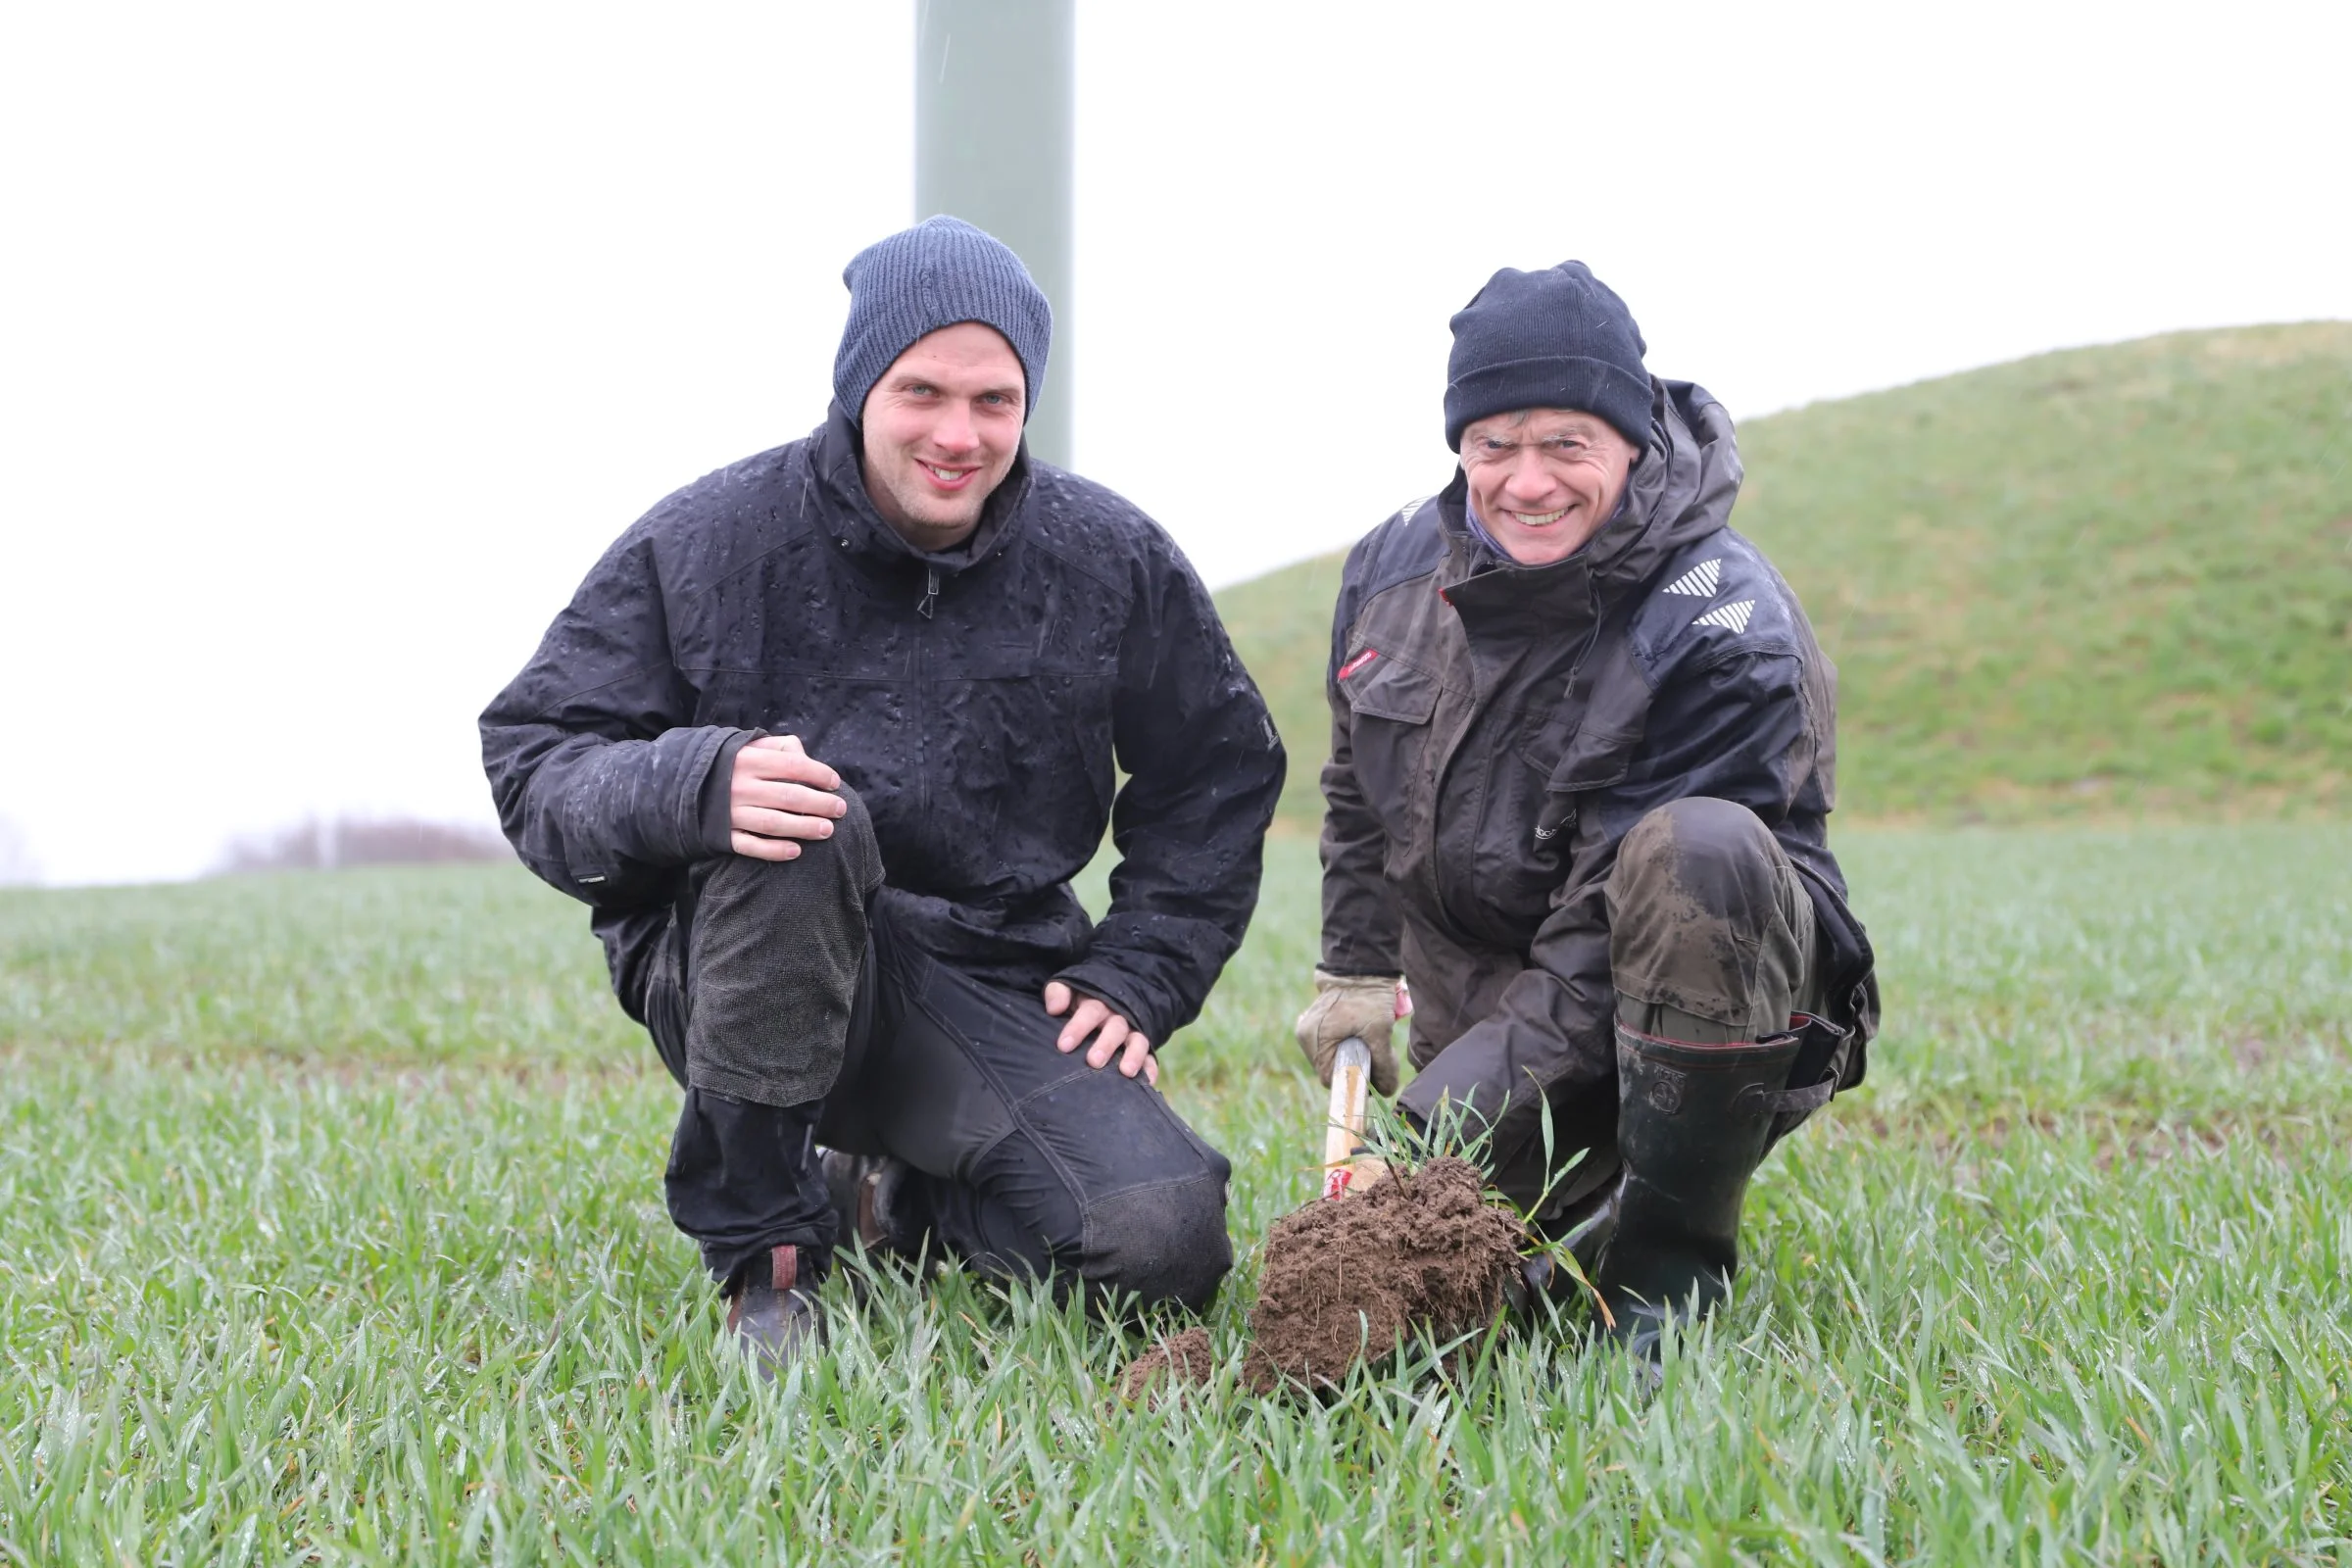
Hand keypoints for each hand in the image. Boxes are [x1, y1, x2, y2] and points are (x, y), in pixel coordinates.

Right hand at [729, 735, 846, 861]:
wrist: (684, 785)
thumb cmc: (731, 764)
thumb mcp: (750, 747)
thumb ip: (779, 747)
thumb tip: (806, 756)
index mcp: (749, 760)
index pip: (792, 765)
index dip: (818, 773)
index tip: (835, 783)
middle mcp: (740, 786)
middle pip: (788, 796)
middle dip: (820, 804)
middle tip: (840, 810)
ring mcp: (731, 813)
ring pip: (773, 823)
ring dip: (803, 828)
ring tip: (827, 830)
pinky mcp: (723, 835)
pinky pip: (751, 846)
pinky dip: (773, 851)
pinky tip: (796, 851)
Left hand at [1043, 980, 1158, 1085]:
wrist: (1106, 1002)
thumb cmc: (1079, 1002)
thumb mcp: (1069, 992)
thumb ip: (1058, 993)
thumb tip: (1054, 1008)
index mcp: (1098, 1004)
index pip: (1090, 1012)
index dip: (1078, 1027)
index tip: (1064, 1046)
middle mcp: (1119, 1017)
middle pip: (1116, 1028)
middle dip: (1106, 1044)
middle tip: (1093, 1061)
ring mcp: (1133, 1033)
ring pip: (1138, 1041)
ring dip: (1134, 1056)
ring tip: (1125, 1072)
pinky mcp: (1144, 1049)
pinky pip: (1150, 1058)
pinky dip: (1150, 1069)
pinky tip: (1147, 1082)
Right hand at [1294, 968, 1402, 1095]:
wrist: (1361, 965)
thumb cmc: (1368, 997)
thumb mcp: (1379, 1031)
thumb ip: (1383, 1064)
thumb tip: (1387, 1092)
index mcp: (1313, 1039)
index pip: (1330, 1078)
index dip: (1352, 1083)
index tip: (1373, 1080)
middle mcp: (1305, 1035)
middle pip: (1330, 1069)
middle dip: (1354, 1069)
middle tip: (1376, 1059)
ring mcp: (1308, 1028)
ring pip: (1331, 1057)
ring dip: (1351, 1057)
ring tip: (1370, 1043)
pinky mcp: (1315, 1022)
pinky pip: (1330, 1044)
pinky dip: (1346, 1045)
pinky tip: (1360, 1035)